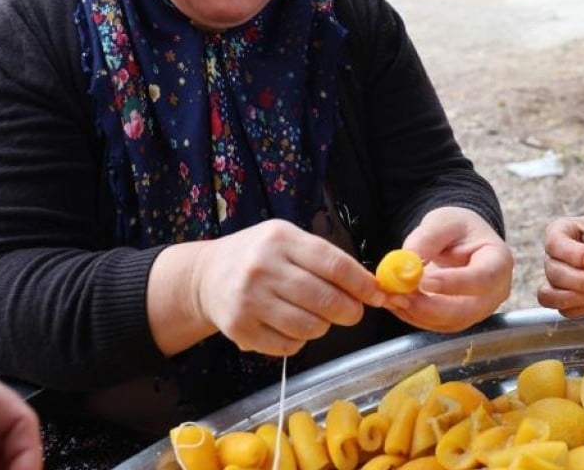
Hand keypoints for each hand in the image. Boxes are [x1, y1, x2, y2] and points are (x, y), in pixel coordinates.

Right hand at [190, 220, 385, 356]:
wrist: (205, 276)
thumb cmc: (258, 257)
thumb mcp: (288, 242)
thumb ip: (326, 259)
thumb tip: (370, 286)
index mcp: (281, 239)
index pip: (334, 264)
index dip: (362, 284)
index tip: (378, 294)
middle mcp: (263, 267)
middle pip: (325, 299)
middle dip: (349, 311)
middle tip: (353, 312)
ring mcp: (249, 300)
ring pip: (309, 327)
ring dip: (322, 327)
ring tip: (316, 317)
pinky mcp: (240, 328)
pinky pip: (288, 345)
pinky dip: (298, 341)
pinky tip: (290, 327)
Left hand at [383, 206, 511, 332]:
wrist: (460, 241)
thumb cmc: (457, 228)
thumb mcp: (443, 221)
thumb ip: (427, 238)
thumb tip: (407, 262)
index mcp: (498, 261)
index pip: (483, 278)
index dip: (454, 284)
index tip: (424, 281)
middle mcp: (495, 292)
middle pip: (466, 310)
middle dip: (429, 307)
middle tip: (399, 295)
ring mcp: (479, 310)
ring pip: (448, 322)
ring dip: (416, 312)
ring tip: (390, 295)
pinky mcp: (460, 319)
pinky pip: (437, 324)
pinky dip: (413, 316)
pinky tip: (395, 301)